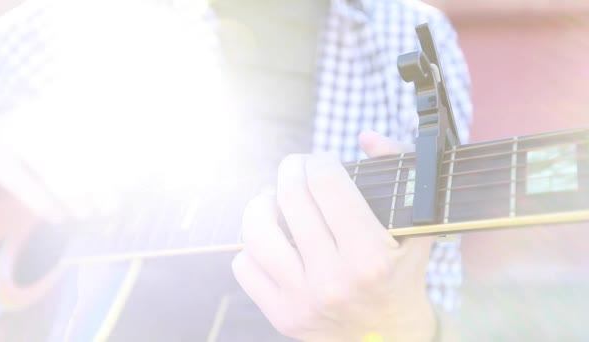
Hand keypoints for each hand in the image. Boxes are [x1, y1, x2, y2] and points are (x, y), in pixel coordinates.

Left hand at [233, 130, 436, 341]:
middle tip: (296, 168)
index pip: (325, 181)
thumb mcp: (416, 226)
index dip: (320, 160)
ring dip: (262, 202)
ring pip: (257, 230)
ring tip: (274, 198)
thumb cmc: (403, 276)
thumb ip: (400, 172)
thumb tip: (366, 137)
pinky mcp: (281, 316)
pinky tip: (272, 240)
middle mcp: (334, 279)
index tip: (324, 163)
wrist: (392, 339)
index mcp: (370, 255)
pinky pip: (244, 266)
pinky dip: (252, 246)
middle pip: (290, 196)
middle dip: (291, 169)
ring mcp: (303, 300)